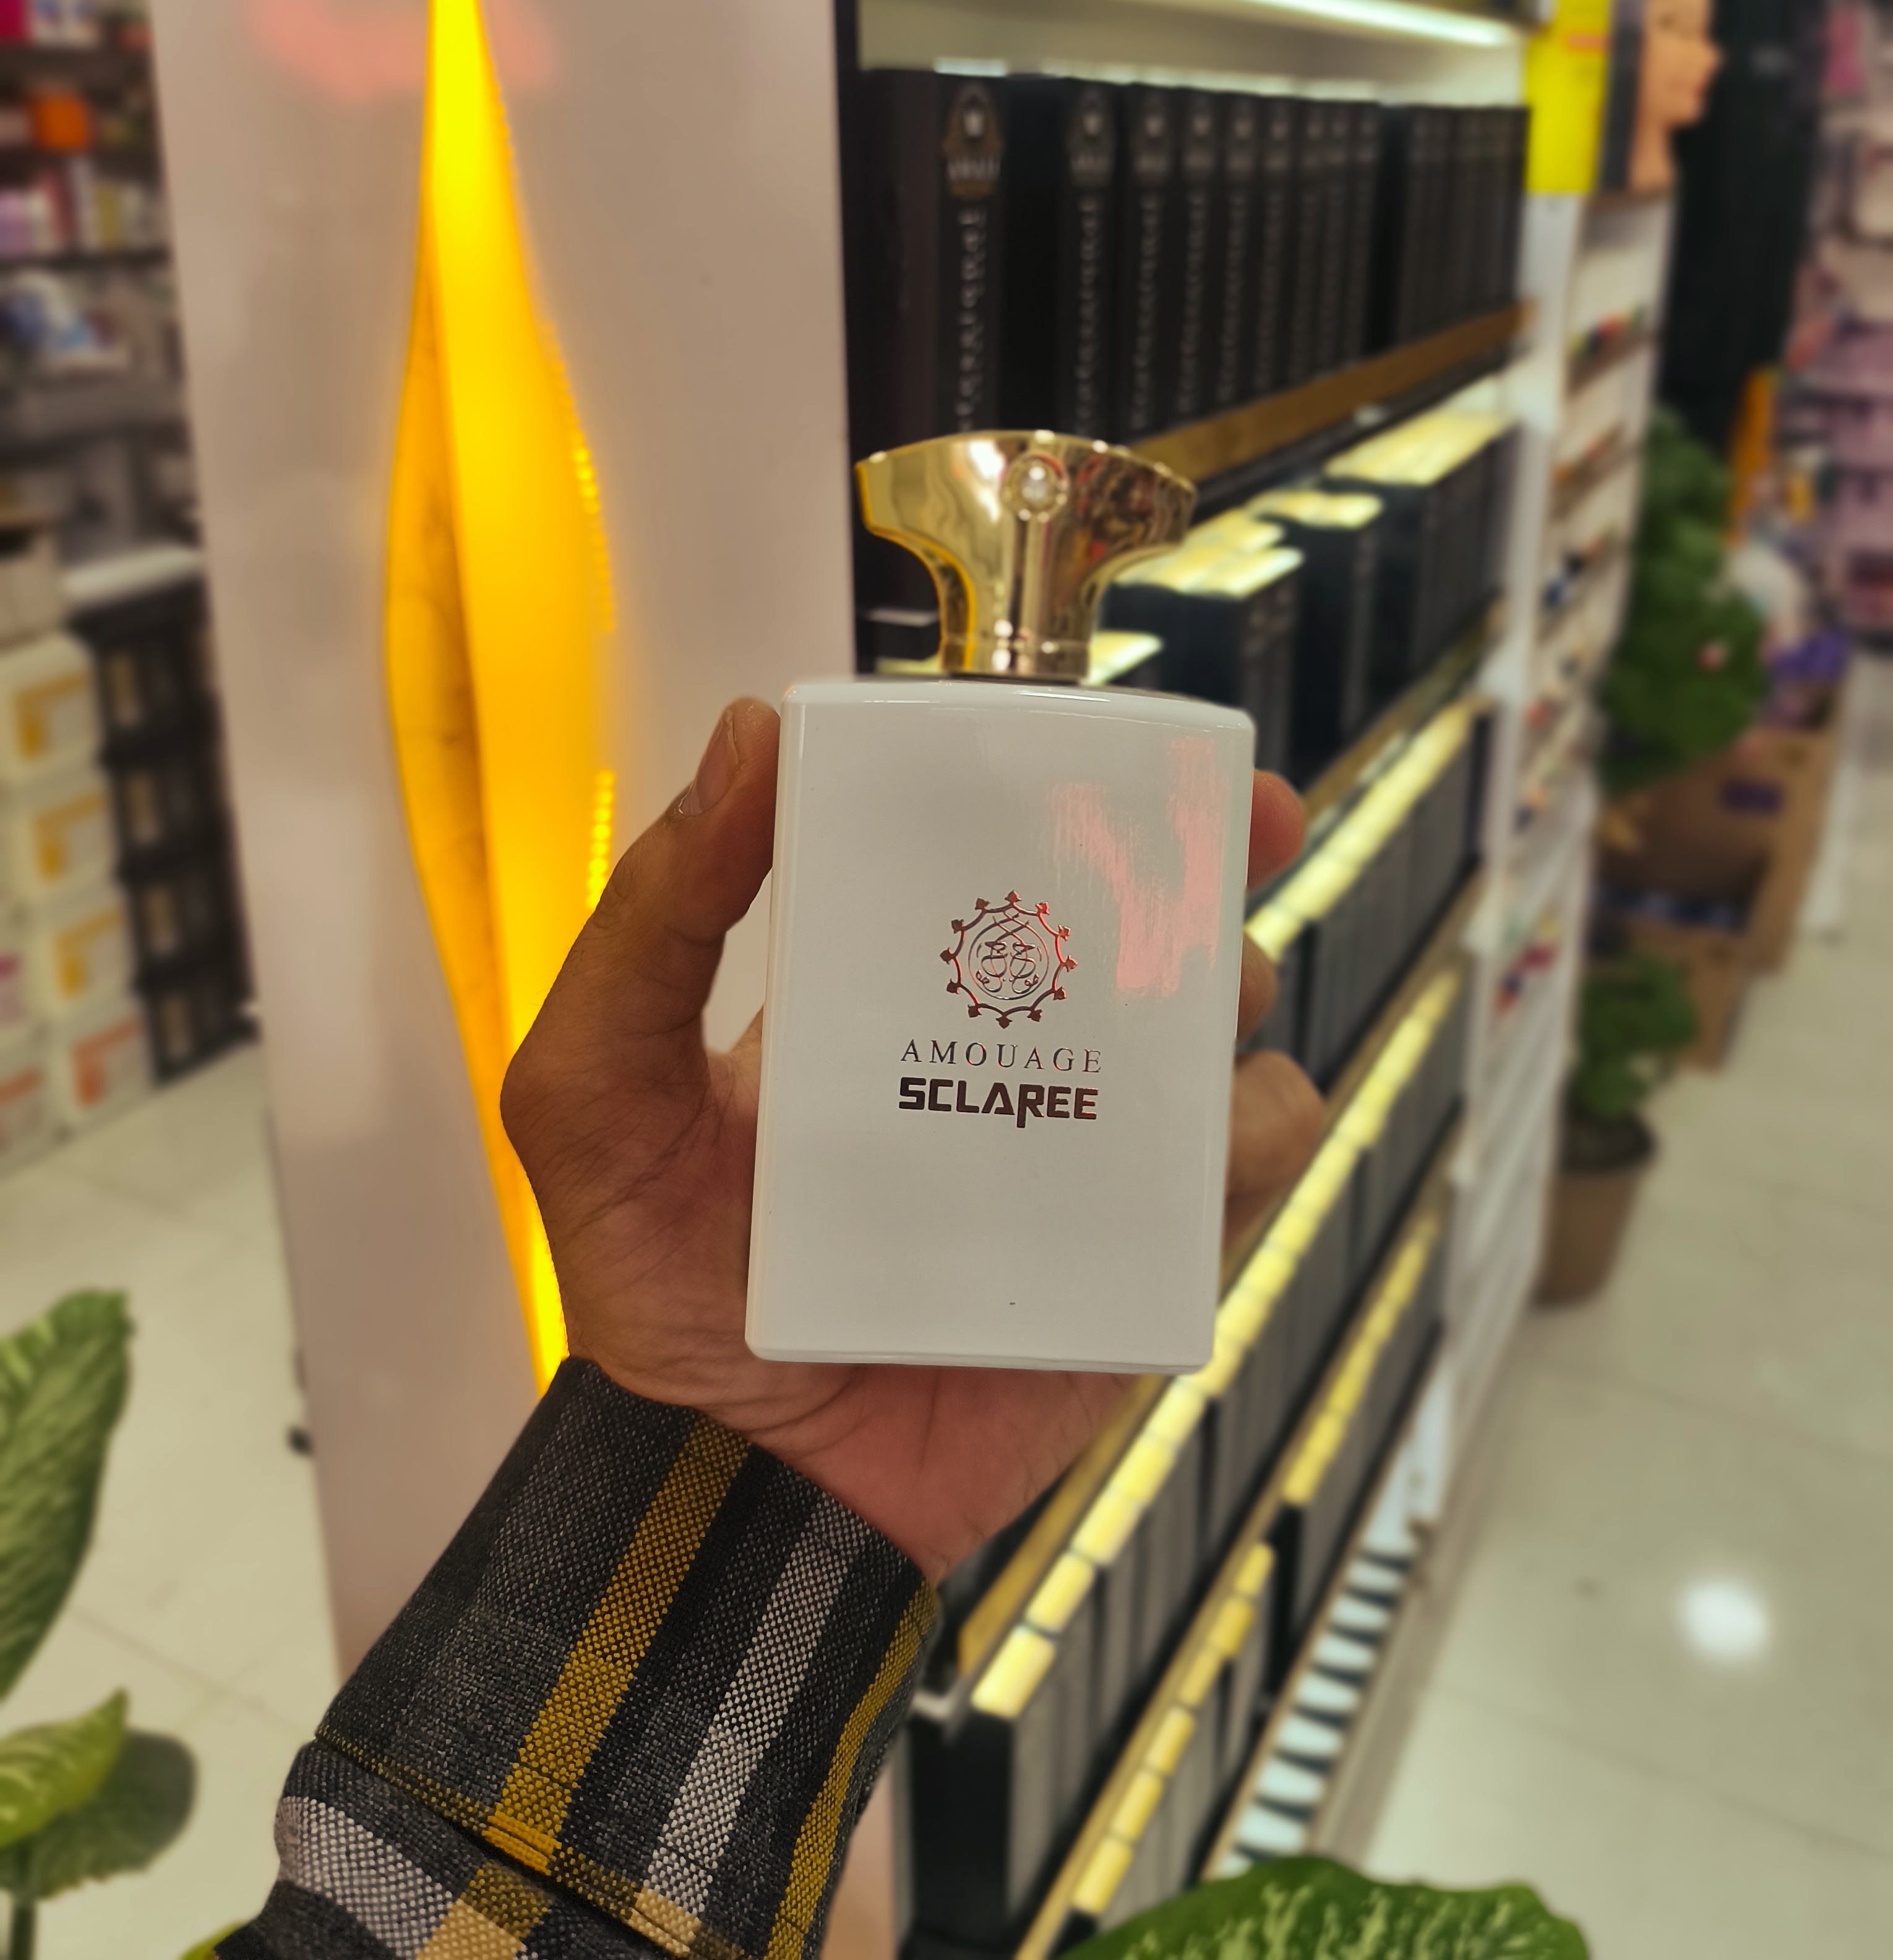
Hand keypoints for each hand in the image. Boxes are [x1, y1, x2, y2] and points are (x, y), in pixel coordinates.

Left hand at [502, 698, 1321, 1581]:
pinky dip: (1255, 1121)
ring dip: (1235, 978)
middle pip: (1139, 915)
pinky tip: (1202, 1124)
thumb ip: (654, 917)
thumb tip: (748, 737)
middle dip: (1211, 848)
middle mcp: (1002, 1049)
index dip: (1066, 780)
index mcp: (887, 985)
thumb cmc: (654, 1286)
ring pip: (1220, 1020)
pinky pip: (1250, 1158)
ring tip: (1202, 986)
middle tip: (1248, 816)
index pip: (993, 850)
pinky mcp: (1141, 1251)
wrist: (733, 1485)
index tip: (1107, 736)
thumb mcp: (600, 1083)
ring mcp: (1081, 1148)